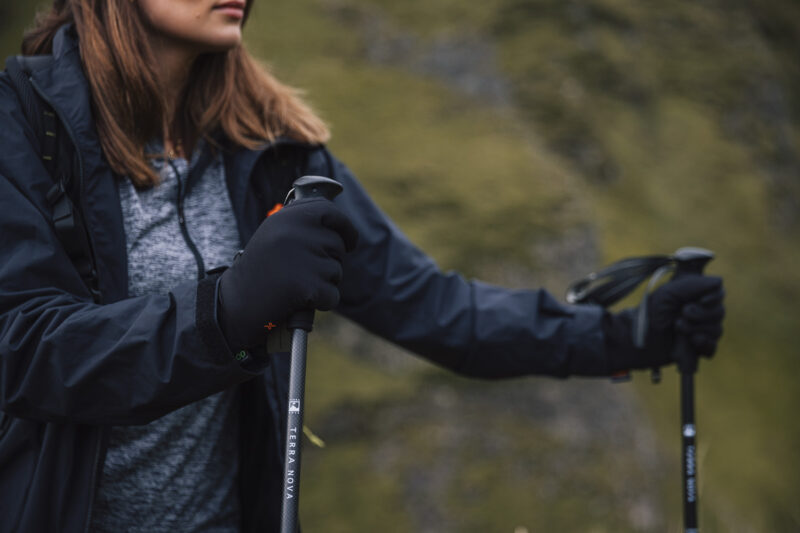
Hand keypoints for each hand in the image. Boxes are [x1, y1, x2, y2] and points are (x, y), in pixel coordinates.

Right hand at [217, 197, 357, 350]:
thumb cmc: (259, 270)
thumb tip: (338, 224)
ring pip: (336, 272)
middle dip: (328, 262)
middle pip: (338, 246)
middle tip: (301, 271)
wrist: (233, 304)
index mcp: (288, 216)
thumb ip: (302, 224)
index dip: (345, 227)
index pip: (330, 212)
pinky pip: (332, 295)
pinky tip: (299, 301)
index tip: (349, 241)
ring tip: (294, 285)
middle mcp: (296, 233)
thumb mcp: (275, 235)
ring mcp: (303, 259)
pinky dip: (321, 303)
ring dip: (323, 283)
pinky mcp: (307, 286)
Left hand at [604, 275, 724, 371]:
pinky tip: (692, 341)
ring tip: (678, 328)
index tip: (702, 300)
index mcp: (694, 295)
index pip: (718, 292)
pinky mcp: (697, 349)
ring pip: (716, 330)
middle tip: (682, 314)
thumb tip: (718, 281)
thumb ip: (692, 285)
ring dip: (697, 328)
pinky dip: (704, 344)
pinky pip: (711, 348)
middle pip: (719, 312)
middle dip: (701, 314)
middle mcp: (701, 312)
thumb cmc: (650, 312)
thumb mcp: (668, 294)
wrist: (638, 339)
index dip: (714, 296)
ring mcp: (700, 331)